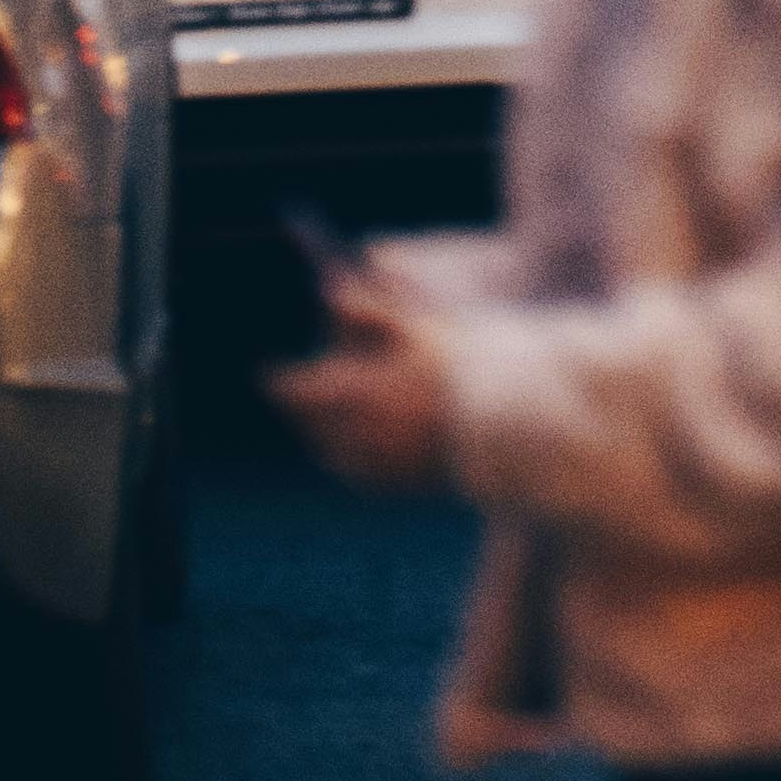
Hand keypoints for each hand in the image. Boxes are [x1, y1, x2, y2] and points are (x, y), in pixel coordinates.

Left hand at [270, 275, 457, 495]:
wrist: (510, 424)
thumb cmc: (464, 366)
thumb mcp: (416, 325)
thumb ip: (369, 309)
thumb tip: (331, 294)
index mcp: (358, 391)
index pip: (298, 391)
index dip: (282, 382)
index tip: (270, 376)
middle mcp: (361, 433)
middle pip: (312, 426)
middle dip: (302, 409)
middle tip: (297, 397)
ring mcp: (382, 464)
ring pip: (334, 454)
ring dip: (324, 436)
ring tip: (327, 422)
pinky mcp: (404, 486)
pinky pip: (362, 477)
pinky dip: (351, 462)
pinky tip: (362, 449)